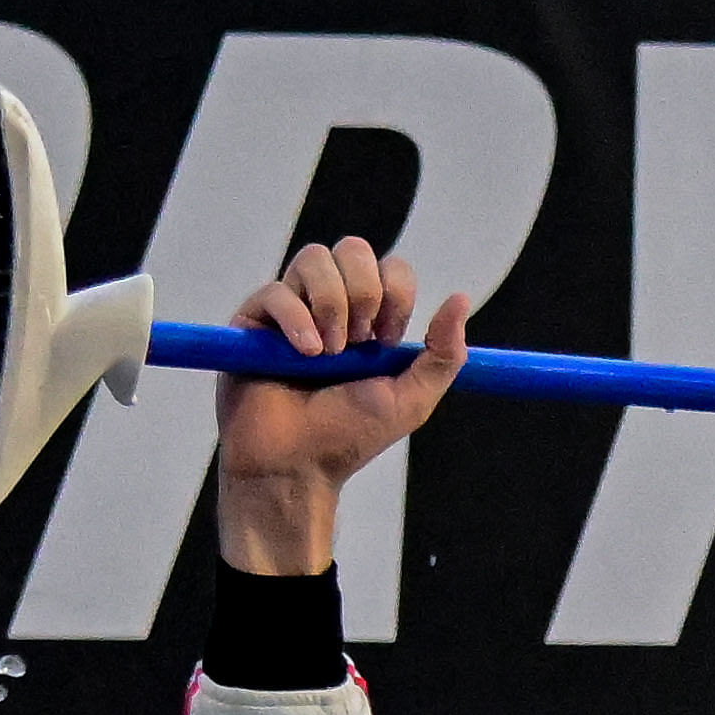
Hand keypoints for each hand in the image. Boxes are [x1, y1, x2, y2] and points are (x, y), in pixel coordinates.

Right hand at [213, 239, 469, 581]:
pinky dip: (295, 320)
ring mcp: (290, 310)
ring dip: (330, 304)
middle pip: (352, 248)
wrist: (296, 466)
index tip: (386, 341)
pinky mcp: (253, 322)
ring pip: (313, 258)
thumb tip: (461, 298)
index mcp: (368, 319)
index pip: (389, 268)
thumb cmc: (348, 437)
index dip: (394, 293)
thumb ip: (443, 354)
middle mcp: (329, 306)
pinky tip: (305, 355)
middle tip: (359, 342)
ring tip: (328, 353)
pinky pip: (275, 291)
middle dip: (364, 291)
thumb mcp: (412, 399)